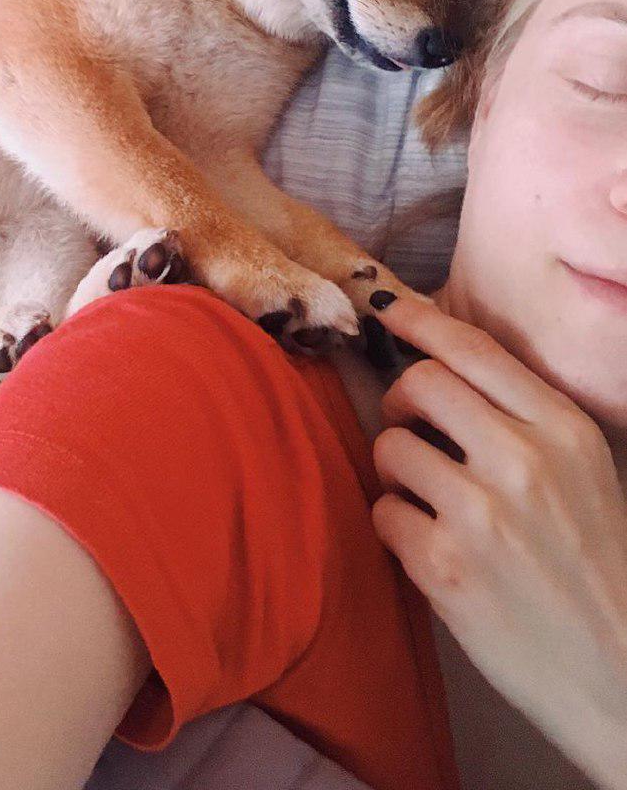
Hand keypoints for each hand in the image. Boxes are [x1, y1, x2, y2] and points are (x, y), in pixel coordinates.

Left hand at [368, 294, 626, 789]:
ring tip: (430, 505)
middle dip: (400, 403)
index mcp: (564, 429)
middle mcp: (523, 459)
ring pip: (390, 448)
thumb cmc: (598, 568)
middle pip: (418, 384)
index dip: (419, 321)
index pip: (473, 349)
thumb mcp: (585, 472)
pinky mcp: (445, 566)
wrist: (621, 676)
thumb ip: (524, 421)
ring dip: (397, 474)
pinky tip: (431, 550)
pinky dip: (396, 528)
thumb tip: (444, 372)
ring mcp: (481, 513)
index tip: (386, 308)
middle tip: (411, 432)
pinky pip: (383, 513)